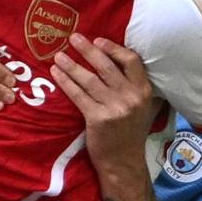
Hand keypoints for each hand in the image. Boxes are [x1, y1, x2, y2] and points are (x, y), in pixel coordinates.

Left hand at [50, 33, 159, 173]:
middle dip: (88, 50)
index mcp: (144, 91)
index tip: (98, 41)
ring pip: (89, 80)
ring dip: (71, 65)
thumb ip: (139, 86)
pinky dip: (66, 82)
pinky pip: (78, 95)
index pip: (131, 61)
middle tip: (73, 38)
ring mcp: (114, 108)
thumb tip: (126, 62)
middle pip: (107, 66)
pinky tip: (56, 74)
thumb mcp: (144, 108)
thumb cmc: (130, 133)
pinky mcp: (97, 119)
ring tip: (58, 55)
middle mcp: (131, 97)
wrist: (123, 162)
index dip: (114, 49)